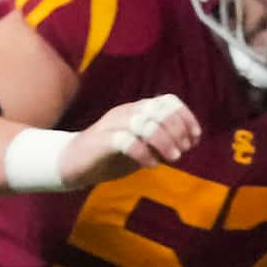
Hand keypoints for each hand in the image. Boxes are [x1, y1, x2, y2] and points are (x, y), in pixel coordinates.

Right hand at [60, 94, 199, 185]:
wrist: (72, 164)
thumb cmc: (109, 156)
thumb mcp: (141, 148)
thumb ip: (160, 144)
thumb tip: (186, 145)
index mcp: (137, 110)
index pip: (167, 101)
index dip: (185, 117)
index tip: (194, 138)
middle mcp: (127, 112)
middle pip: (158, 110)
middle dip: (176, 130)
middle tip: (182, 151)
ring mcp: (113, 124)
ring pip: (144, 123)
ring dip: (164, 141)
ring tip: (173, 158)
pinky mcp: (101, 141)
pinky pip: (125, 140)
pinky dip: (143, 153)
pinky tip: (150, 165)